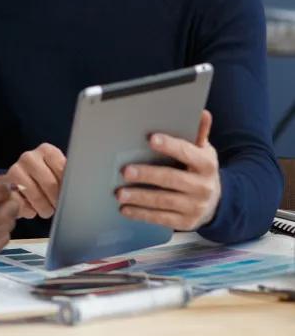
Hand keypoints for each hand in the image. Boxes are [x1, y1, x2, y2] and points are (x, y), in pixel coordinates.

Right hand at [6, 143, 66, 218]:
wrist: (18, 182)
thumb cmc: (46, 178)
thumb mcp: (59, 172)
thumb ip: (68, 176)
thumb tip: (81, 188)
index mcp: (47, 150)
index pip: (63, 170)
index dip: (68, 187)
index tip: (70, 195)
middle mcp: (29, 157)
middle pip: (50, 184)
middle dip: (56, 200)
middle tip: (58, 206)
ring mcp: (15, 170)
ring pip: (36, 196)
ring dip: (44, 208)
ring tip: (47, 209)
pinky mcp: (4, 187)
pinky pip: (21, 204)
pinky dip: (29, 211)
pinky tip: (31, 208)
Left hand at [117, 110, 220, 229]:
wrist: (217, 201)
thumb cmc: (200, 169)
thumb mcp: (203, 151)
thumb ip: (198, 134)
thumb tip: (202, 113)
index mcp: (206, 164)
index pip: (187, 153)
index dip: (169, 146)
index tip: (150, 139)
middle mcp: (203, 186)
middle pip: (172, 179)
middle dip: (148, 175)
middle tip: (125, 171)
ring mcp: (195, 206)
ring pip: (164, 201)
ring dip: (140, 197)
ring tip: (119, 193)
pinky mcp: (186, 222)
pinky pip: (161, 218)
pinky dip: (142, 214)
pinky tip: (125, 209)